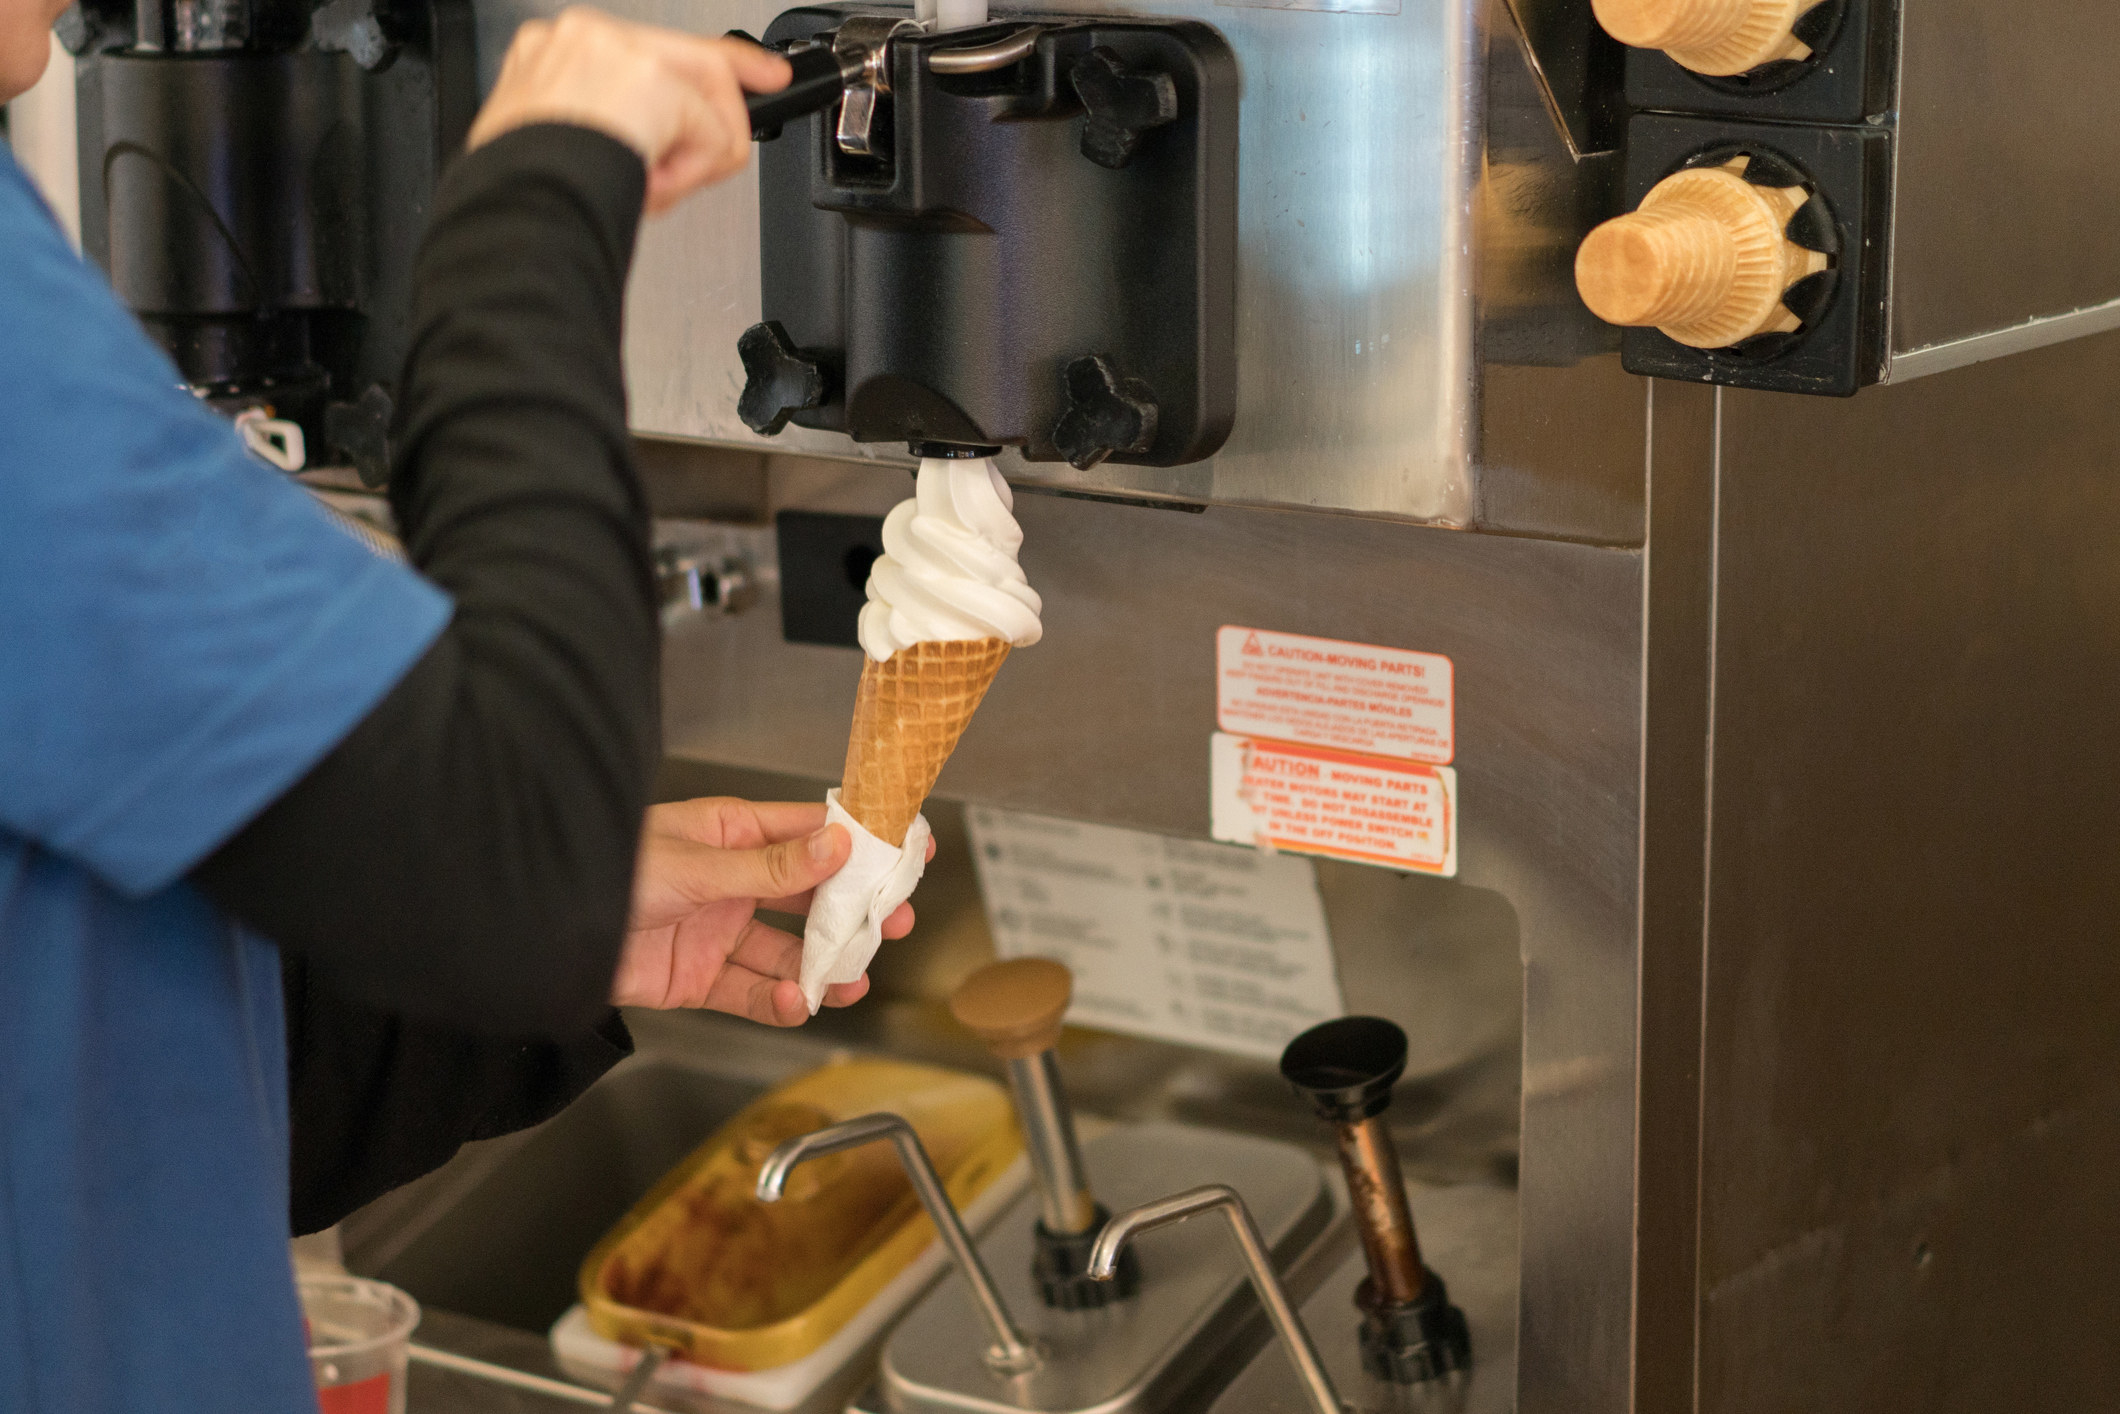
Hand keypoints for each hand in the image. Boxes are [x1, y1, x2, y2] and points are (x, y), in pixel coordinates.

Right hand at [468, 7, 790, 213]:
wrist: (515, 202)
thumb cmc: (525, 191)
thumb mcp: (561, 151)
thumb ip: (607, 133)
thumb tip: (655, 154)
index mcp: (548, 55)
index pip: (639, 48)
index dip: (701, 63)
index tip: (749, 70)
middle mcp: (582, 39)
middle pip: (688, 57)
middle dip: (729, 99)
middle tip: (771, 85)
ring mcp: (615, 50)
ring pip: (705, 93)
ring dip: (698, 154)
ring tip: (659, 187)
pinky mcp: (649, 78)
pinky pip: (710, 132)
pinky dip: (695, 172)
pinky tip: (656, 187)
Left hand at [613, 797, 934, 1024]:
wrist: (545, 933)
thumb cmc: (608, 873)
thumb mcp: (699, 865)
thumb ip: (772, 866)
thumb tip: (837, 846)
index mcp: (732, 835)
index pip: (811, 833)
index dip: (862, 841)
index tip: (908, 848)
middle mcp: (732, 881)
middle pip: (809, 896)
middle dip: (854, 910)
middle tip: (896, 921)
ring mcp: (718, 931)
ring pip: (787, 951)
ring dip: (822, 966)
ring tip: (853, 979)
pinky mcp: (700, 978)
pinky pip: (752, 992)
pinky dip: (779, 1002)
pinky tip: (799, 1003)